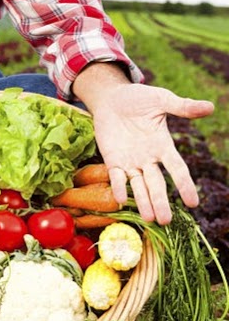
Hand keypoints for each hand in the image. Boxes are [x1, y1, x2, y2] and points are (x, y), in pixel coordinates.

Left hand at [73, 64, 213, 224]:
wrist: (111, 99)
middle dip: (160, 202)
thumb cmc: (138, 99)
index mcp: (163, 145)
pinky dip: (118, 187)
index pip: (177, 168)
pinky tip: (121, 200)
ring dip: (142, 202)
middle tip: (165, 221)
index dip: (184, 185)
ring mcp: (130, 161)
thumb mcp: (161, 100)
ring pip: (138, 185)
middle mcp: (148, 158)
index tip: (193, 203)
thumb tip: (210, 107)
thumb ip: (182, 107)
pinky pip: (116, 176)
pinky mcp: (112, 160)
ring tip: (149, 219)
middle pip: (156, 184)